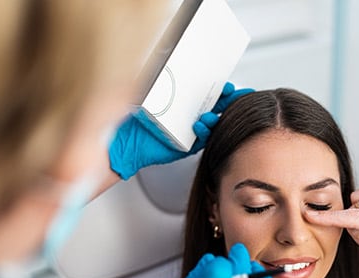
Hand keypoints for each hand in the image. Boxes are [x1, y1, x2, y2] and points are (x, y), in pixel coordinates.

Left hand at [109, 82, 252, 178]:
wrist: (125, 139)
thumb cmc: (134, 114)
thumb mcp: (151, 89)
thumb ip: (162, 74)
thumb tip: (166, 51)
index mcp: (185, 102)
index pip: (209, 93)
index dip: (222, 90)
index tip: (229, 86)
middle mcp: (190, 116)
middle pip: (217, 107)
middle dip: (228, 102)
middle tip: (233, 96)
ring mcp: (191, 130)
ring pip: (214, 123)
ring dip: (216, 117)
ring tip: (210, 113)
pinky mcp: (188, 145)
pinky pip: (203, 139)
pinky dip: (205, 131)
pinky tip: (198, 124)